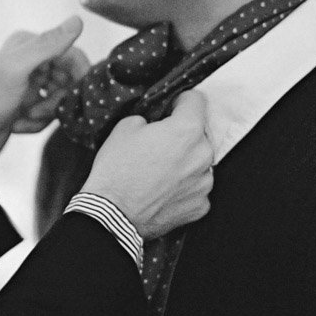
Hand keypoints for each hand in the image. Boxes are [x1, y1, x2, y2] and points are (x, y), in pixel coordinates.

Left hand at [0, 16, 90, 180]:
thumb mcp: (18, 69)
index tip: (80, 95)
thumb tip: (78, 20)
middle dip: (57, 100)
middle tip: (39, 110)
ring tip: (26, 117)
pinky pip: (49, 114)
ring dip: (46, 113)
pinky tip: (18, 124)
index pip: (72, 55)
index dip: (79, 76)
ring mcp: (30, 83)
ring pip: (60, 99)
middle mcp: (30, 61)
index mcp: (29, 45)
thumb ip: (47, 45)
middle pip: (68, 80)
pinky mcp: (28, 104)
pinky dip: (37, 123)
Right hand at [82, 90, 213, 239]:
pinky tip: (163, 190)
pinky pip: (196, 188)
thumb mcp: (125, 127)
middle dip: (182, 136)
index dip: (180, 102)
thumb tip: (156, 125)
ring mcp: (204, 183)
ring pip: (200, 163)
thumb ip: (150, 120)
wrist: (111, 215)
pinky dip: (184, 188)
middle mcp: (203, 155)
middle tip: (158, 145)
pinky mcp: (200, 206)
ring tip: (160, 172)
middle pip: (199, 134)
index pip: (197, 100)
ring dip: (186, 162)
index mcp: (187, 130)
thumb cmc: (116, 170)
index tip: (171, 109)